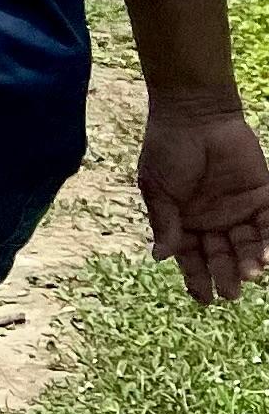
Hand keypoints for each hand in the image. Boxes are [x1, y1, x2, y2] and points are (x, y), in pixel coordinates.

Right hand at [139, 103, 268, 305]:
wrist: (194, 114)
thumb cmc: (167, 149)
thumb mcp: (156, 189)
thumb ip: (164, 223)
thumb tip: (160, 258)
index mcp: (184, 221)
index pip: (192, 258)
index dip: (197, 278)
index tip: (204, 299)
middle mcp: (213, 220)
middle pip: (222, 256)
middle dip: (227, 275)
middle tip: (231, 292)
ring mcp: (239, 209)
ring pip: (248, 245)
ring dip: (250, 262)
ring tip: (251, 274)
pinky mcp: (263, 196)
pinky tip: (267, 256)